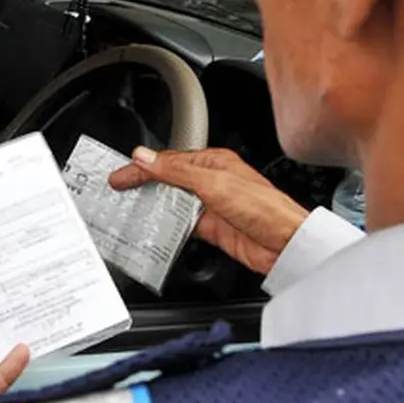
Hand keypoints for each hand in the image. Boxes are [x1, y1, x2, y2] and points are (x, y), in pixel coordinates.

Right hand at [109, 147, 308, 273]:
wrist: (286, 244)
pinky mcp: (212, 228)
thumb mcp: (215, 184)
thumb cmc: (265, 208)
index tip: (120, 175)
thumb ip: (176, 172)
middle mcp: (211, 181)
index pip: (168, 161)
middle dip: (142, 184)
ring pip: (173, 203)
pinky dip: (166, 227)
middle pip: (168, 180)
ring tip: (129, 210)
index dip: (141, 167)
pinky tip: (154, 230)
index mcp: (213, 162)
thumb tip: (146, 157)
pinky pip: (182, 225)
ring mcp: (211, 205)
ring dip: (153, 206)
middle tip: (117, 190)